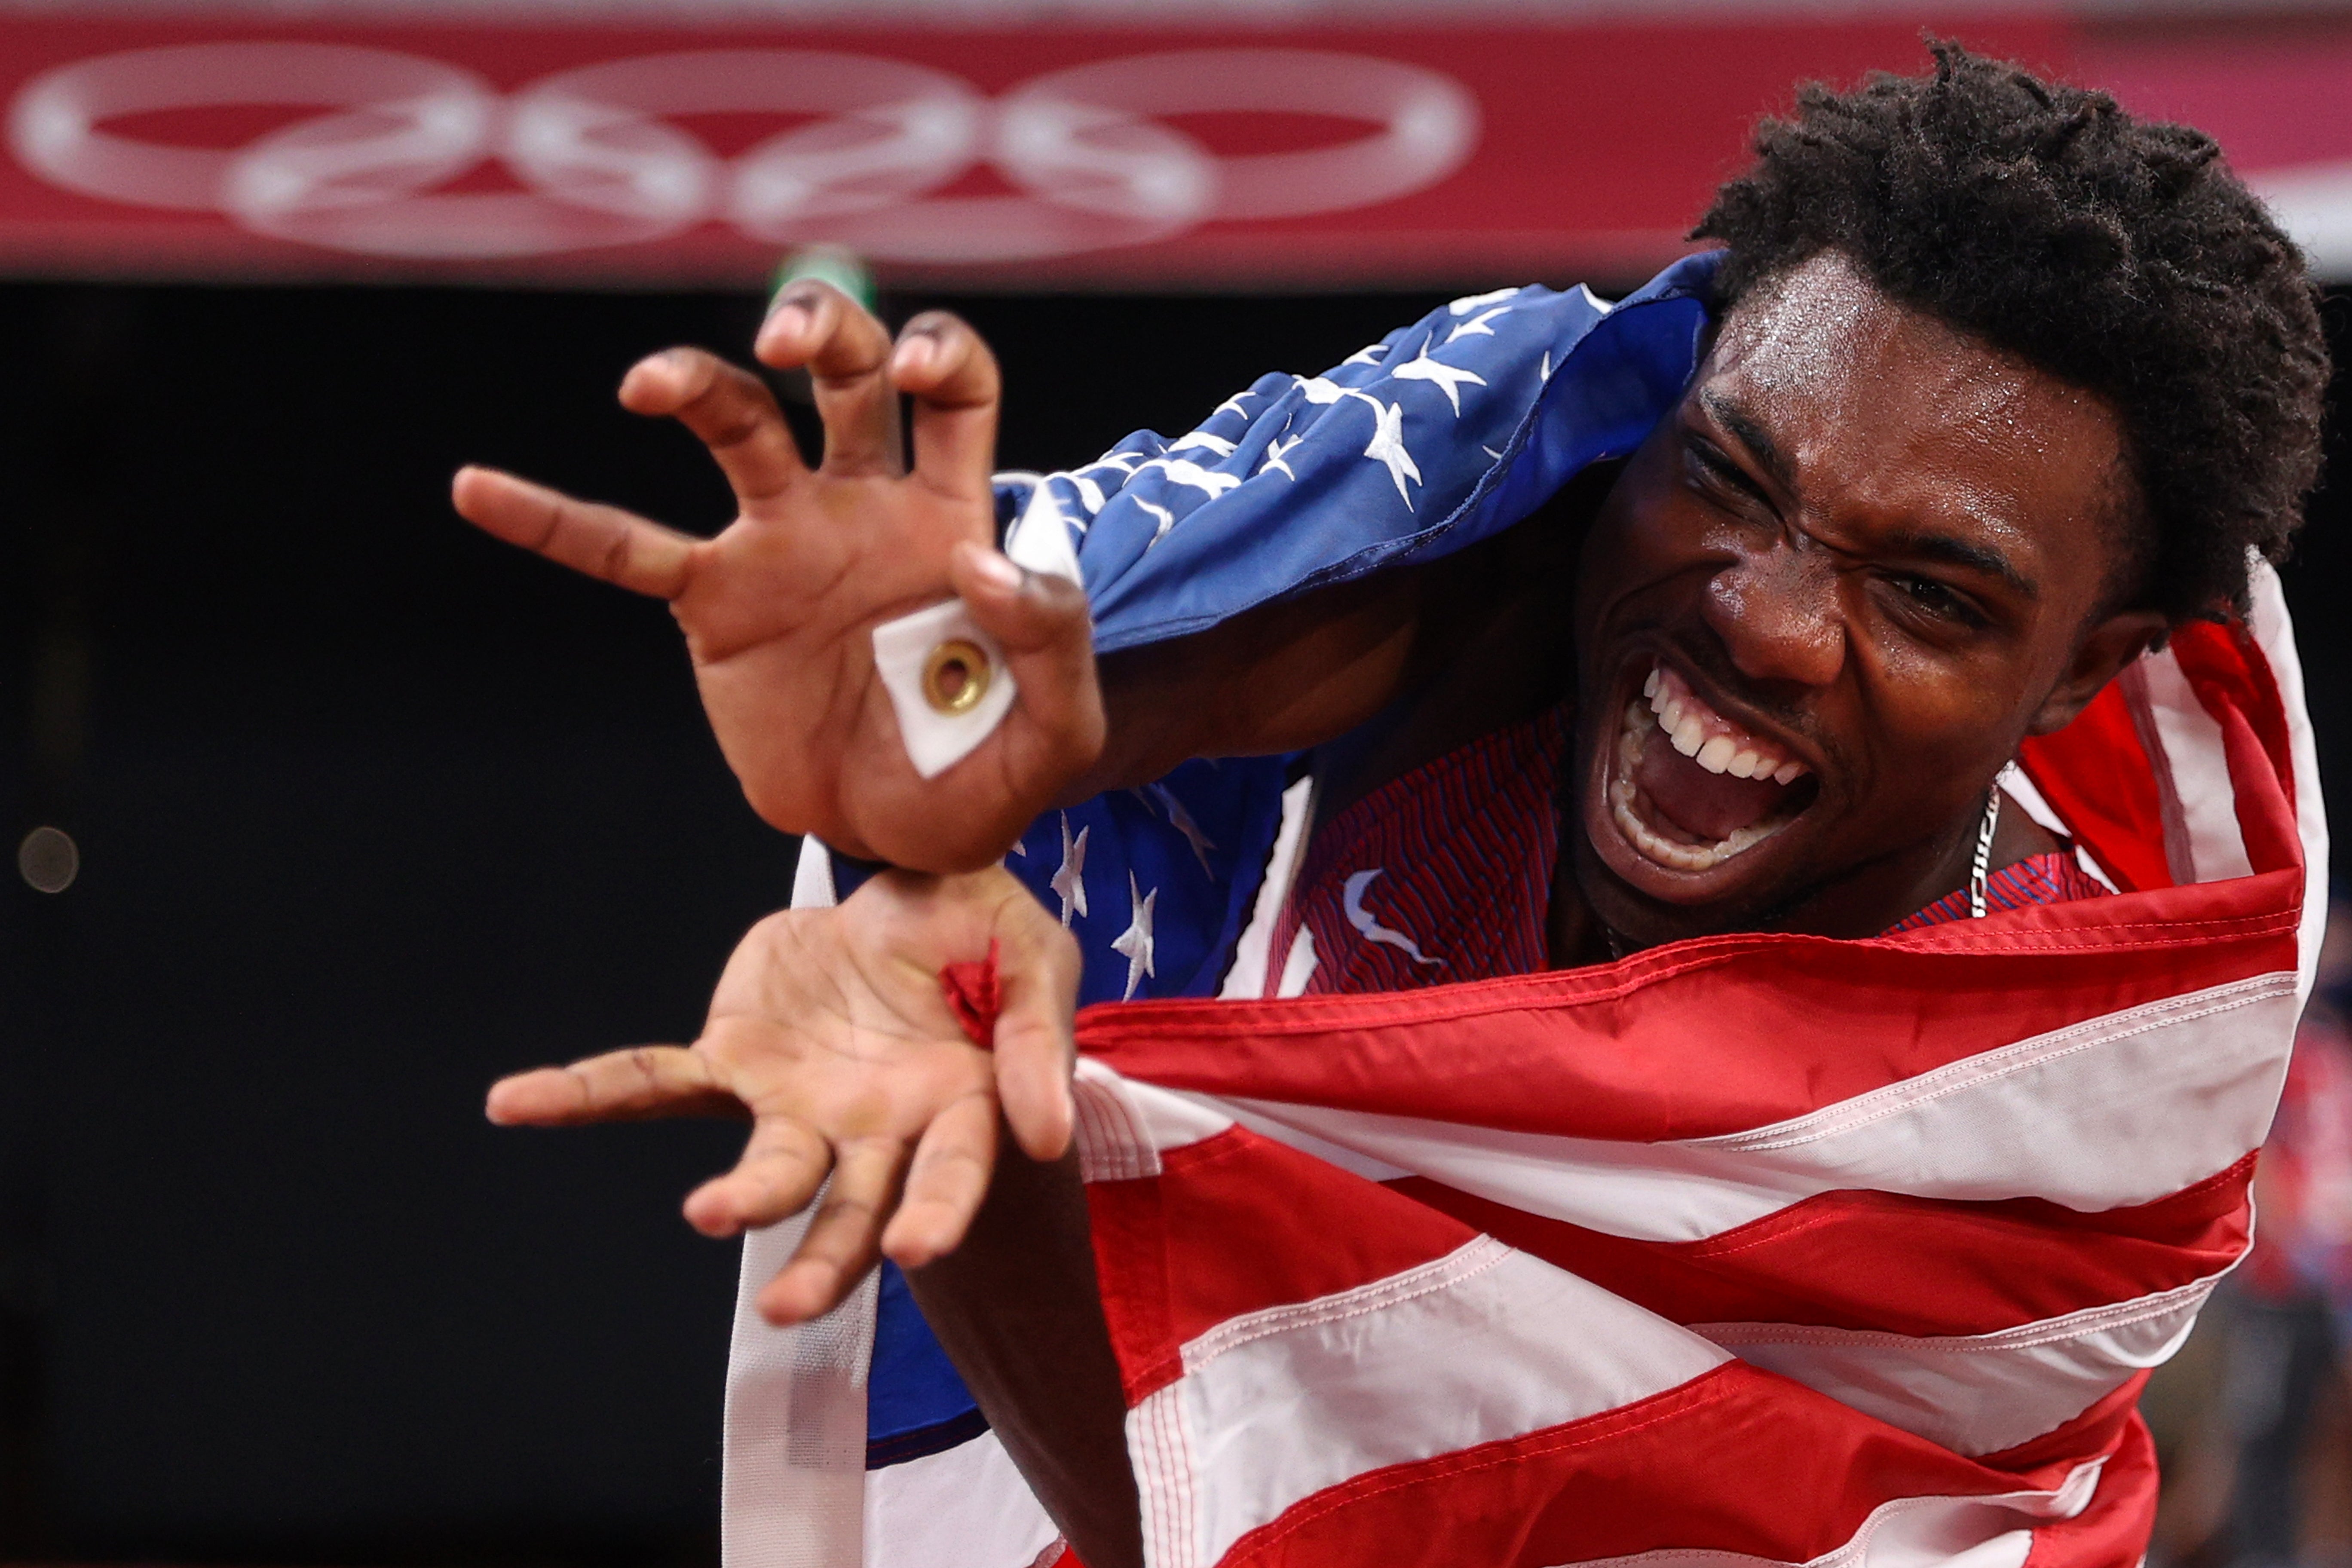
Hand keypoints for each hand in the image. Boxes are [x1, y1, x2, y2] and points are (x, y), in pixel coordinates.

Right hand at [451, 283, 1104, 871]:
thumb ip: (1054, 638)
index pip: (956, 390)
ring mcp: (781, 544)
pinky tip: (477, 488)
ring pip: (734, 425)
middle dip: (820, 327)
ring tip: (652, 386)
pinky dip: (551, 520)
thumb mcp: (1058, 728)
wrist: (903, 837)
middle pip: (846, 369)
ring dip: (692, 380)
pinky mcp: (716, 605)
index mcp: (949, 510)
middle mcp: (862, 502)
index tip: (918, 374)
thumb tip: (983, 558)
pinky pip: (623, 551)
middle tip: (788, 341)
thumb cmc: (987, 772)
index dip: (940, 354)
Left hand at [485, 866, 1080, 1325]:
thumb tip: (1047, 1134)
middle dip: (824, 1264)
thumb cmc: (985, 930)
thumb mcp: (1033, 958)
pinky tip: (515, 1105)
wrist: (911, 876)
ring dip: (737, 1200)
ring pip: (766, 1171)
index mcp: (957, 1110)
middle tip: (787, 1306)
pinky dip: (586, 1094)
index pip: (951, 1173)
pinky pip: (657, 1081)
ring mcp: (798, 1104)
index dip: (937, 1212)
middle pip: (851, 1212)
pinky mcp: (734, 1060)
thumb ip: (1034, 1041)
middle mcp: (874, 1131)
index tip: (915, 1246)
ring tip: (706, 1213)